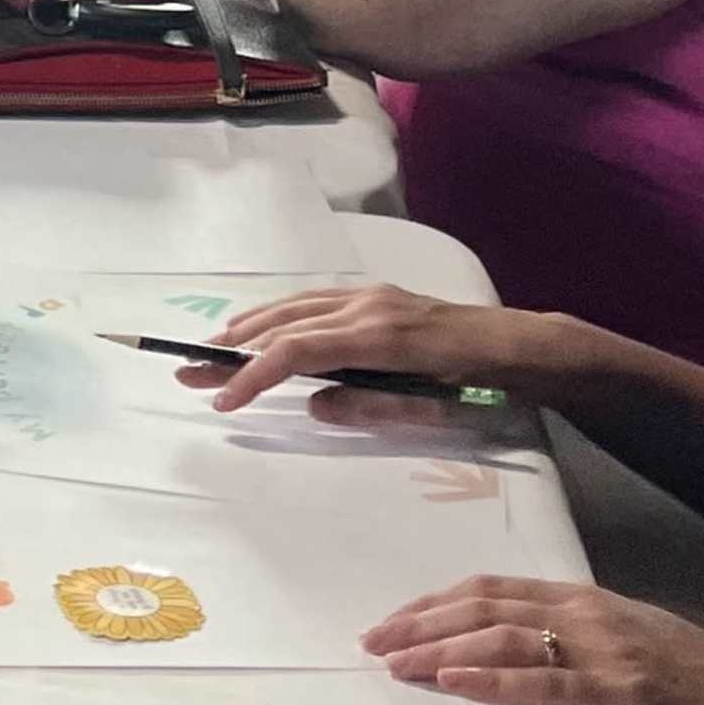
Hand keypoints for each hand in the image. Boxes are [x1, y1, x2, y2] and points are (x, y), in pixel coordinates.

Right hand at [185, 285, 552, 420]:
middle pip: (283, 323)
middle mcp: (364, 306)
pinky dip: (278, 314)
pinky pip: (312, 301)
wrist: (515, 346)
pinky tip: (262, 325)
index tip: (222, 400)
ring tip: (211, 348)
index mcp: (376, 336)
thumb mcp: (425, 408)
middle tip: (187, 371)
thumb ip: (366, 406)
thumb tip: (311, 404)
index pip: (296, 351)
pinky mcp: (373, 296)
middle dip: (232, 349)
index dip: (253, 375)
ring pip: (293, 305)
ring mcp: (368, 296)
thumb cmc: (476, 386)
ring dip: (248, 327)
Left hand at [361, 576, 703, 704]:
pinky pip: (544, 684)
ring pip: (504, 635)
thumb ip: (578, 640)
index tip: (393, 620)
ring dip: (440, 648)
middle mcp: (589, 614)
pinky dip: (492, 678)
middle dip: (422, 621)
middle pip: (485, 604)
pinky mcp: (621, 695)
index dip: (437, 601)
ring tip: (394, 663)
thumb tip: (519, 649)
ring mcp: (604, 652)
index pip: (495, 588)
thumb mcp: (634, 644)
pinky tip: (452, 681)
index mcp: (588, 600)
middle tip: (373, 642)